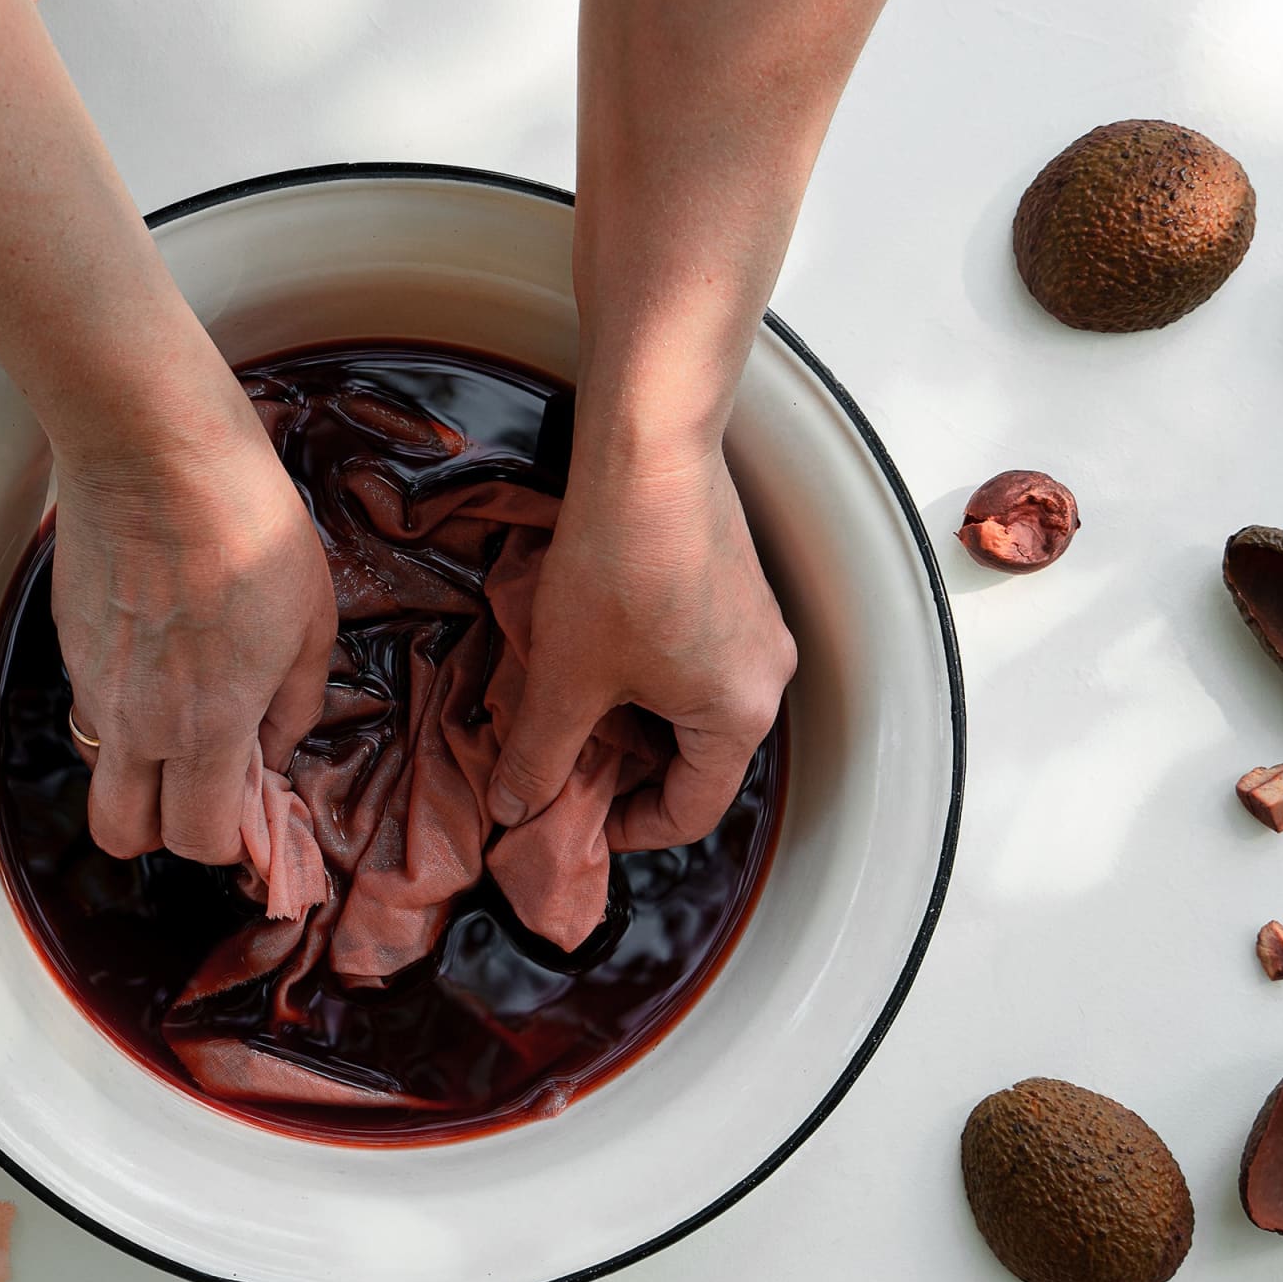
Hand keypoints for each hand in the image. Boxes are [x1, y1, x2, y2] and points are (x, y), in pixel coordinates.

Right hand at [51, 398, 335, 863]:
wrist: (151, 449)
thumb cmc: (244, 524)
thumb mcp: (310, 621)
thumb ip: (296, 704)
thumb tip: (277, 748)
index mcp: (206, 728)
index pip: (196, 840)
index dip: (226, 840)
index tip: (251, 808)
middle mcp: (136, 722)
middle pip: (120, 834)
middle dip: (163, 828)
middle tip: (205, 784)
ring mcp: (91, 682)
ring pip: (100, 769)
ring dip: (137, 768)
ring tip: (181, 718)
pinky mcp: (68, 640)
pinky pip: (90, 704)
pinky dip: (119, 707)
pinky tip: (157, 656)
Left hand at [486, 434, 795, 850]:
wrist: (649, 449)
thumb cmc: (619, 565)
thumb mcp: (565, 678)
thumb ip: (540, 756)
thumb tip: (516, 809)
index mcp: (740, 718)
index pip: (691, 813)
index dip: (627, 832)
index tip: (575, 823)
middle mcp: (765, 679)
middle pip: (694, 762)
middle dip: (624, 772)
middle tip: (561, 767)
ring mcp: (757, 631)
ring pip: (690, 709)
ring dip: (631, 721)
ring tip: (569, 709)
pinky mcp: (737, 590)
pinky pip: (696, 662)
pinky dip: (647, 678)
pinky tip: (595, 655)